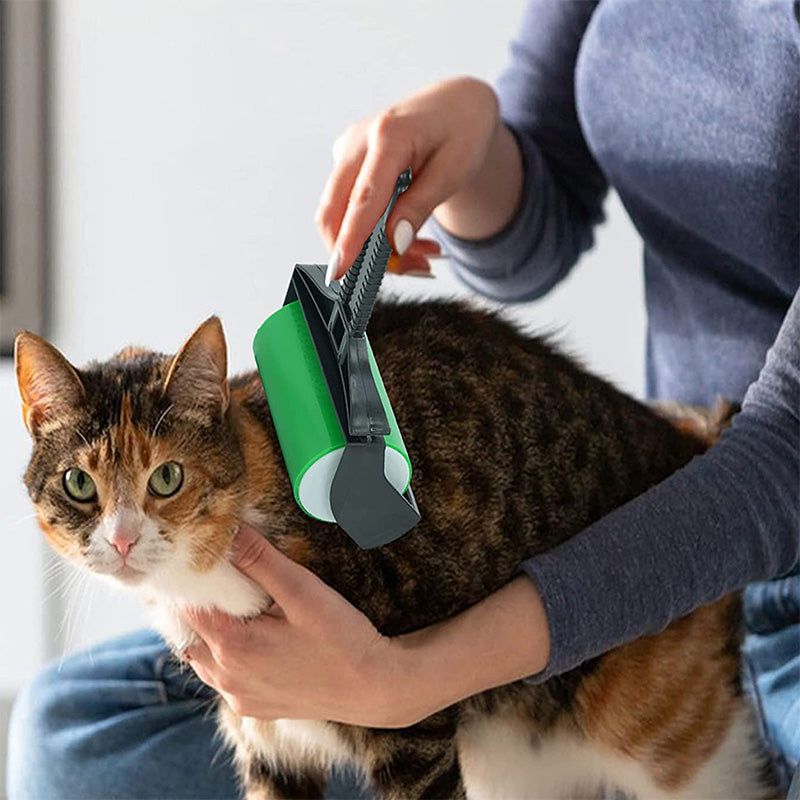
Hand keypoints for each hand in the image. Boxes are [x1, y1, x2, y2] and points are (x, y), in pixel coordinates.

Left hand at [181, 523, 549, 726]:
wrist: (375, 686)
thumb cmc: (341, 637)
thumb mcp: (302, 590)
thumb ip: (260, 560)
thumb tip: (229, 531)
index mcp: (231, 646)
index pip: (187, 606)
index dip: (188, 580)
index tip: (191, 559)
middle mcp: (226, 677)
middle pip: (191, 632)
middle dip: (197, 604)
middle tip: (211, 577)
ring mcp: (239, 696)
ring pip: (204, 657)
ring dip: (210, 631)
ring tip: (229, 605)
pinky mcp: (254, 707)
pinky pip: (225, 677)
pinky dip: (226, 655)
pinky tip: (250, 637)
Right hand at [316, 75, 522, 282]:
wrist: (457, 105)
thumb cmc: (462, 133)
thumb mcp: (455, 170)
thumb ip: (421, 206)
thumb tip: (395, 244)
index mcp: (389, 135)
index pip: (363, 198)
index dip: (350, 239)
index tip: (341, 273)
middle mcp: (358, 141)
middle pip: (335, 211)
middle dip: (362, 254)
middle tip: (411, 269)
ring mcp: (347, 152)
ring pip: (341, 218)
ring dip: (374, 249)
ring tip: (423, 255)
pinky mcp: (347, 164)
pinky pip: (349, 212)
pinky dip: (374, 235)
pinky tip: (408, 238)